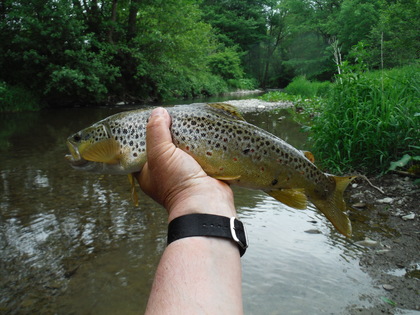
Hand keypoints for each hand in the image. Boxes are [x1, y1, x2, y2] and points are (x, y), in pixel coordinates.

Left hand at [136, 107, 235, 221]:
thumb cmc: (177, 183)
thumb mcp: (160, 154)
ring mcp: (185, 171)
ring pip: (185, 148)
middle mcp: (166, 172)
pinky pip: (201, 152)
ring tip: (190, 120)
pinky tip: (204, 130)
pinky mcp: (203, 169)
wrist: (206, 202)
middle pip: (166, 146)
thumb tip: (158, 112)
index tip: (152, 118)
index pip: (142, 149)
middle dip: (170, 132)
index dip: (146, 134)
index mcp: (149, 172)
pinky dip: (203, 143)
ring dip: (189, 137)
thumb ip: (156, 131)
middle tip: (174, 116)